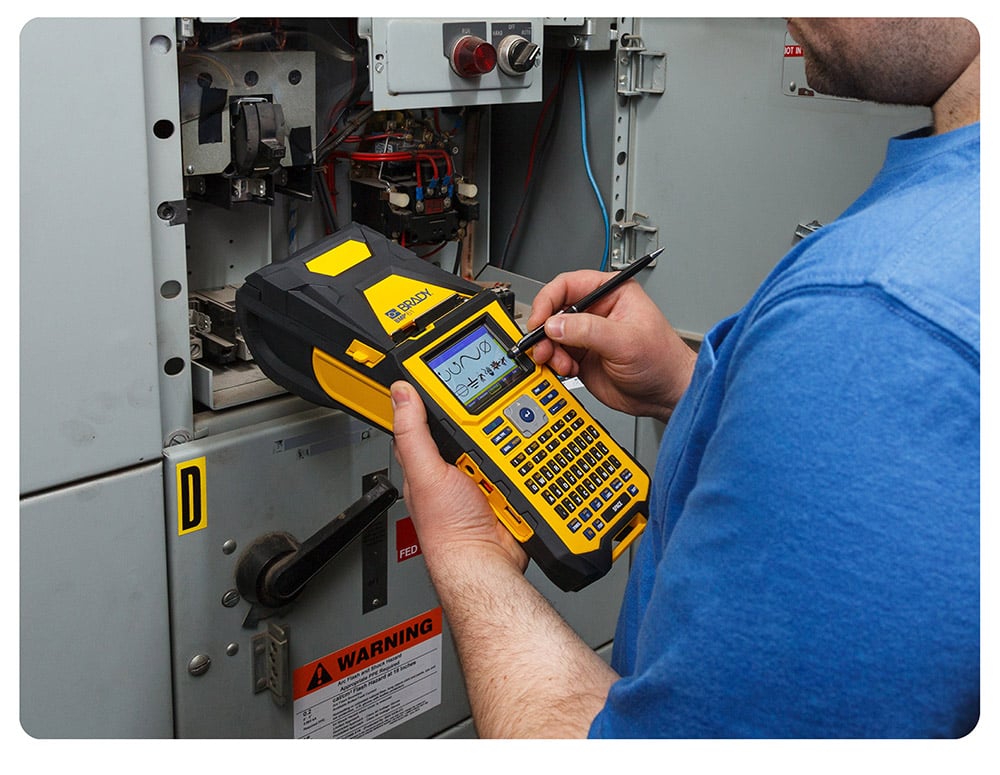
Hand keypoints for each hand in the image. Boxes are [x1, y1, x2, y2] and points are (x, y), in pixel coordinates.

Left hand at [390, 381, 527, 573]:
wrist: (485, 562)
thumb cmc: (448, 529)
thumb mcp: (426, 473)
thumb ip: (413, 433)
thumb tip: (400, 393)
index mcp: (428, 459)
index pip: (430, 416)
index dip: (439, 397)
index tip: (454, 379)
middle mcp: (453, 465)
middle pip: (472, 425)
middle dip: (484, 423)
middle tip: (483, 435)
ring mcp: (481, 475)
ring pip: (498, 440)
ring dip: (507, 444)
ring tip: (500, 460)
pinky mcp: (505, 484)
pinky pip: (518, 461)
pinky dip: (523, 462)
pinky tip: (518, 469)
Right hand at [526, 270, 695, 422]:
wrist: (666, 395)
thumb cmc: (662, 360)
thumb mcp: (625, 341)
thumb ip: (588, 330)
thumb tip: (556, 324)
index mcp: (611, 293)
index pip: (568, 285)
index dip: (549, 301)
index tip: (540, 320)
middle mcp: (596, 311)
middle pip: (554, 311)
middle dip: (545, 330)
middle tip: (543, 346)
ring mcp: (587, 335)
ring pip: (552, 336)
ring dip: (549, 350)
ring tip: (560, 363)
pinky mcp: (582, 357)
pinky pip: (557, 356)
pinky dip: (555, 364)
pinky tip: (568, 370)